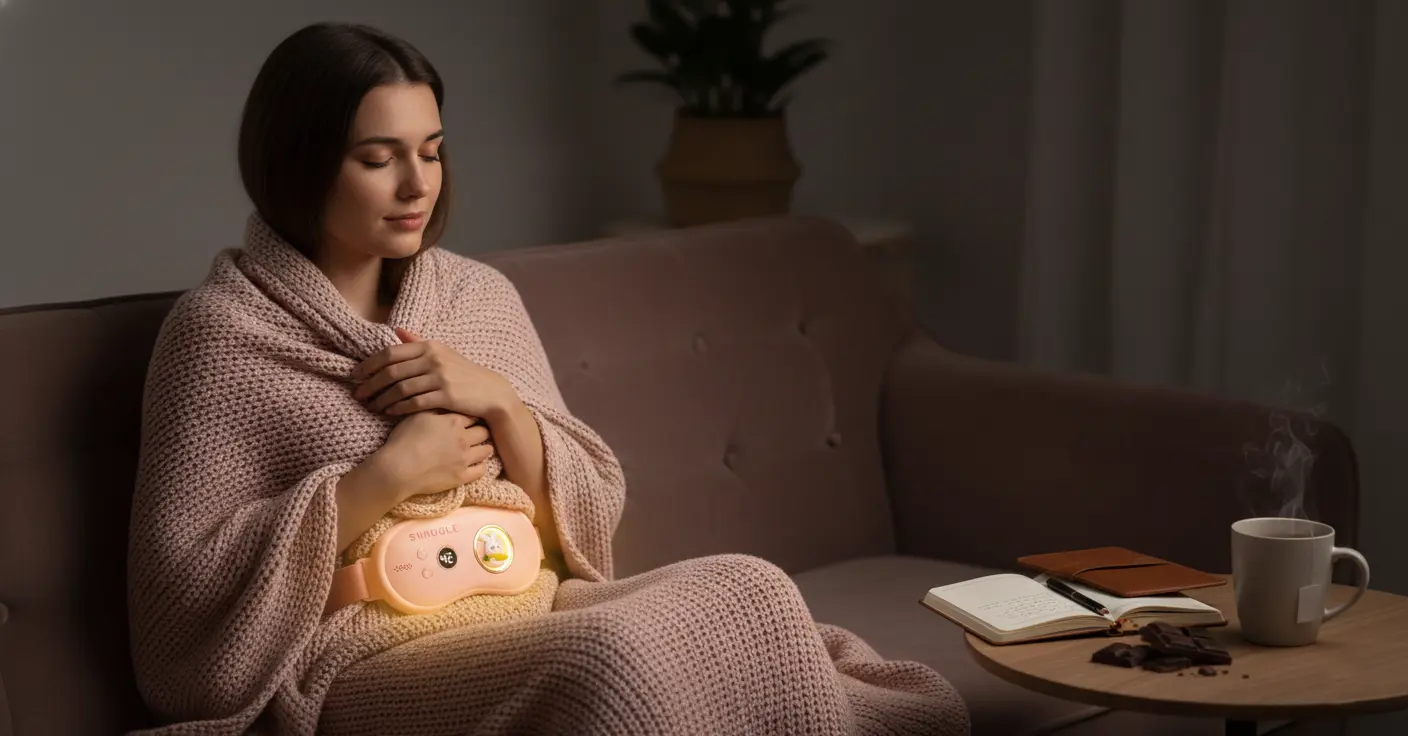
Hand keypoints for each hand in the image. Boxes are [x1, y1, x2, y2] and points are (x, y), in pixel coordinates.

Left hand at [353, 328, 515, 418]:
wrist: (491, 392)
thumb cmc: (464, 373)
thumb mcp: (443, 352)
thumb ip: (418, 342)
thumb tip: (396, 330)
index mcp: (429, 346)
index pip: (390, 353)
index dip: (369, 364)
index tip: (355, 374)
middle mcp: (433, 359)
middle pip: (391, 371)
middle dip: (370, 384)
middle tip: (358, 394)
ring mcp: (440, 377)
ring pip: (400, 388)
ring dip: (382, 399)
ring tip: (371, 406)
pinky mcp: (446, 396)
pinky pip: (414, 403)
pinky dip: (399, 408)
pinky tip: (390, 412)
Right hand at [374, 410, 494, 500]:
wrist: (398, 468)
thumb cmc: (404, 440)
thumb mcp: (417, 415)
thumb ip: (434, 406)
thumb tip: (443, 399)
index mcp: (453, 421)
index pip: (473, 414)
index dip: (472, 415)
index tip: (471, 417)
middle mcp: (463, 439)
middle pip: (484, 431)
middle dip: (481, 430)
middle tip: (475, 432)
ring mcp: (464, 459)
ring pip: (487, 450)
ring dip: (483, 447)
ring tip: (476, 447)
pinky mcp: (462, 477)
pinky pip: (481, 470)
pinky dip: (479, 466)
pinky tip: (473, 464)